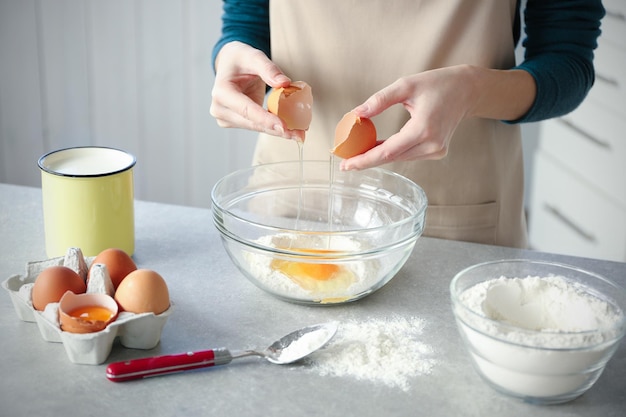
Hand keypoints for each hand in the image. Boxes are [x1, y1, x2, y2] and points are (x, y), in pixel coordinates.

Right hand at [210, 41, 304, 140]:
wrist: (230, 64)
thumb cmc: (240, 59)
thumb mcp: (254, 56)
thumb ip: (269, 69)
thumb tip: (285, 83)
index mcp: (222, 92)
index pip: (246, 109)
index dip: (265, 119)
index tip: (283, 127)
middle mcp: (220, 109)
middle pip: (253, 123)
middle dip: (277, 130)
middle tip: (300, 135)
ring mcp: (226, 118)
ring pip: (256, 127)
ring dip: (278, 131)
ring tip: (299, 133)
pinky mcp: (235, 122)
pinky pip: (257, 126)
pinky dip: (273, 127)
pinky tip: (291, 129)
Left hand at [340, 65, 478, 170]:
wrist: (467, 90)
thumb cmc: (437, 84)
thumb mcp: (406, 85)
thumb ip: (379, 100)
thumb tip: (355, 114)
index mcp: (424, 129)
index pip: (388, 151)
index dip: (365, 160)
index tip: (346, 165)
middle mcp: (432, 145)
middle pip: (392, 158)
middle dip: (367, 161)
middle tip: (344, 164)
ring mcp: (436, 151)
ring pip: (399, 158)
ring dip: (378, 157)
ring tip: (356, 155)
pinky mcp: (436, 152)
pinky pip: (408, 154)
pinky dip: (391, 152)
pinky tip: (375, 149)